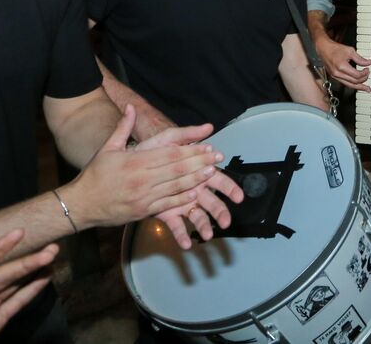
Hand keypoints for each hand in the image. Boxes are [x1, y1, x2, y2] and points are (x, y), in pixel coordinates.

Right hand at [64, 105, 224, 229]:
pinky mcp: (143, 211)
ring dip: (196, 179)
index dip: (191, 150)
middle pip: (177, 169)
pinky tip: (195, 194)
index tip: (206, 145)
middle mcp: (142, 179)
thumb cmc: (95, 175)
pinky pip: (168, 205)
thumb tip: (131, 107)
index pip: (170, 154)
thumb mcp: (108, 148)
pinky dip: (183, 200)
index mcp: (135, 162)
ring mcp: (144, 197)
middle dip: (200, 162)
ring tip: (211, 173)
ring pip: (176, 187)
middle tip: (217, 157)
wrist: (80, 205)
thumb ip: (122, 127)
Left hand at [138, 124, 244, 249]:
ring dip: (204, 226)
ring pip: (197, 215)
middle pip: (211, 201)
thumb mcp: (169, 139)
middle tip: (227, 221)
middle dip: (220, 211)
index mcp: (197, 172)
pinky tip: (185, 245)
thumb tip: (208, 127)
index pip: (217, 179)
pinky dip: (181, 235)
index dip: (229, 188)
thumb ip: (188, 134)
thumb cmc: (153, 151)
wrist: (131, 164)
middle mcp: (193, 189)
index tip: (239, 196)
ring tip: (207, 235)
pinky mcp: (168, 213)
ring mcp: (181, 202)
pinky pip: (176, 225)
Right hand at [315, 36, 370, 91]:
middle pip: (354, 82)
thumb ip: (360, 59)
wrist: (323, 48)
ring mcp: (335, 76)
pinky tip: (357, 85)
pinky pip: (345, 83)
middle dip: (363, 80)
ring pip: (349, 85)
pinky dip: (352, 85)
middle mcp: (337, 73)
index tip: (367, 69)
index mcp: (341, 66)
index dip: (365, 73)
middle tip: (368, 76)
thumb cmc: (335, 48)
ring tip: (366, 89)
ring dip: (359, 87)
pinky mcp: (334, 77)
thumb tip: (368, 63)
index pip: (357, 75)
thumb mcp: (350, 51)